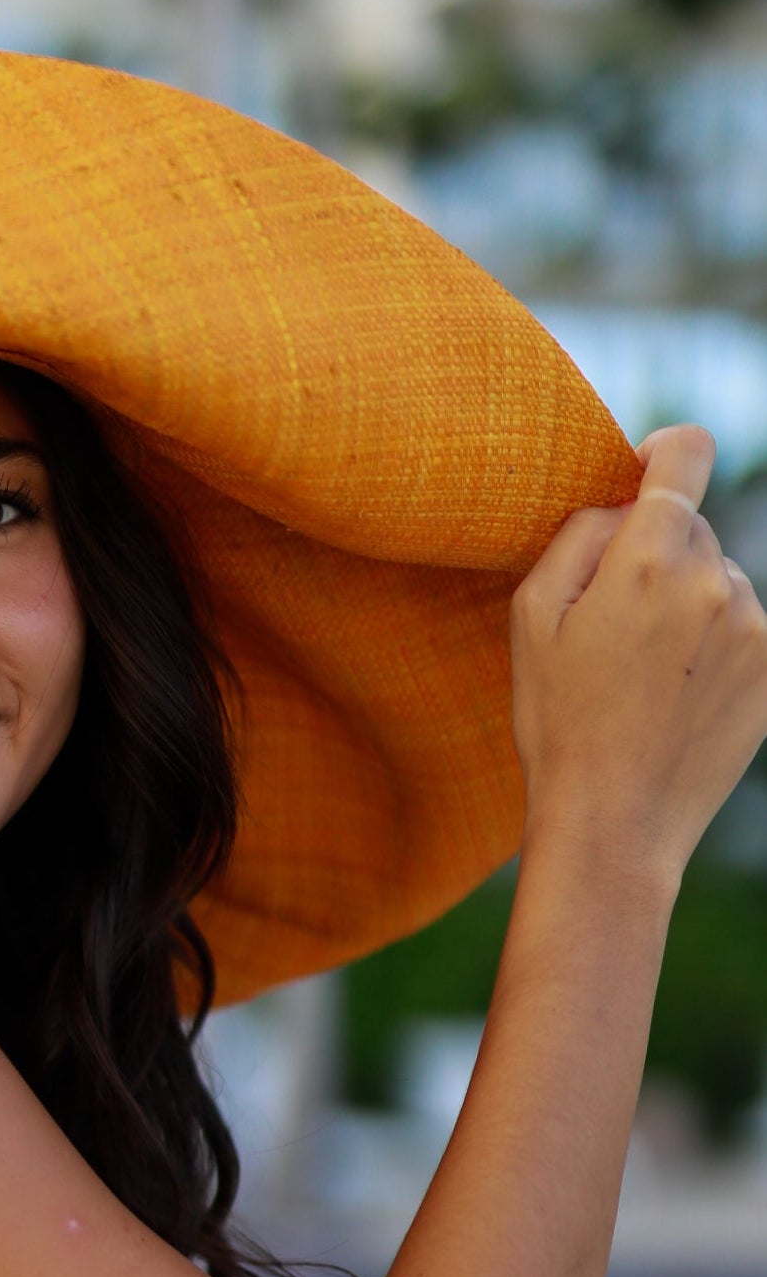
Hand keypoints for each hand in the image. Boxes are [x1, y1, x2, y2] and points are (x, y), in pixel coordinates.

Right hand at [510, 421, 766, 882]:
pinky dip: (715, 652)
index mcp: (647, 557)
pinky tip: (677, 700)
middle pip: (694, 531)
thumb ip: (579, 534)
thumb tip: (623, 502)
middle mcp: (715, 580)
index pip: (688, 452)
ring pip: (720, 583)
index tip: (645, 480)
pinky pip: (745, 631)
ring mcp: (754, 627)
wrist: (614, 824)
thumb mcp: (532, 618)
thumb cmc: (559, 724)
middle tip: (614, 634)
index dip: (664, 456)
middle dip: (658, 560)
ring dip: (689, 611)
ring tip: (645, 681)